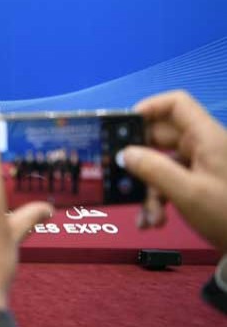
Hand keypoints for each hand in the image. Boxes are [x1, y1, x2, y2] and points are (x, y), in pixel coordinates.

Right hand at [122, 90, 226, 251]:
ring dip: (149, 190)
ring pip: (164, 165)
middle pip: (162, 138)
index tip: (123, 127)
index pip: (176, 105)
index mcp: (206, 138)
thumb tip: (124, 154)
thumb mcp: (187, 193)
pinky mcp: (201, 185)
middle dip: (141, 160)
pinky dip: (159, 200)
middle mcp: (204, 147)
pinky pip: (172, 183)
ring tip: (147, 216)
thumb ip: (153, 169)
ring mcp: (203, 167)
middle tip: (120, 174)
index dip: (148, 108)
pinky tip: (153, 222)